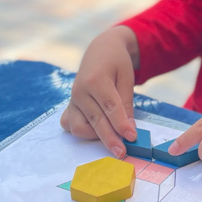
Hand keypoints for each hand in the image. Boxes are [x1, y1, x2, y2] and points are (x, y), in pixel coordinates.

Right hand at [60, 26, 138, 156]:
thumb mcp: (126, 77)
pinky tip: (94, 129)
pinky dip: (81, 130)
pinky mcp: (69, 105)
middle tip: (122, 152)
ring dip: (95, 136)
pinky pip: (70, 124)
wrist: (100, 49)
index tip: (132, 138)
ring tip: (112, 134)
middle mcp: (80, 91)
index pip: (111, 107)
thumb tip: (128, 130)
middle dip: (110, 139)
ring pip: (79, 127)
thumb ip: (126, 103)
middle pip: (96, 121)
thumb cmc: (117, 61)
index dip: (121, 125)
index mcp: (96, 80)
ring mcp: (72, 99)